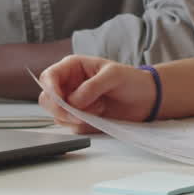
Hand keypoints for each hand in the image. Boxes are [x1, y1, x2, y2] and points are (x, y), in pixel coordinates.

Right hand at [37, 55, 157, 133]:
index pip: (49, 77)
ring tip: (99, 108)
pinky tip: (100, 115)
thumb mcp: (113, 76)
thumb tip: (73, 101)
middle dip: (60, 109)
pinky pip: (72, 126)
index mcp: (73, 68)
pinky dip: (84, 124)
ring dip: (76, 117)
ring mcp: (74, 103)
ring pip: (58, 115)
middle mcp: (69, 85)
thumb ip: (92, 86)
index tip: (60, 100)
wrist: (146, 99)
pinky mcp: (81, 119)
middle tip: (78, 114)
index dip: (50, 89)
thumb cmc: (131, 80)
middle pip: (47, 99)